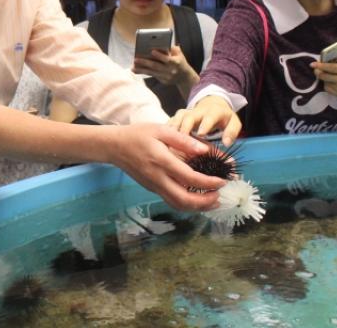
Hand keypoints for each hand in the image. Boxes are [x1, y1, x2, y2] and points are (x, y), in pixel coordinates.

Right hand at [110, 124, 224, 210]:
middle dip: (205, 202)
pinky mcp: (152, 189)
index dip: (208, 183)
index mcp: (161, 161)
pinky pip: (171, 201)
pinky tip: (196, 199)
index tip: (222, 181)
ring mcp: (154, 186)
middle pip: (184, 199)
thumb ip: (183, 140)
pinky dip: (187, 204)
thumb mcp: (161, 130)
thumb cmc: (138, 135)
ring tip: (212, 202)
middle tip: (219, 197)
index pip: (189, 178)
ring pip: (177, 204)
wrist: (114, 146)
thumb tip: (204, 149)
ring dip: (197, 207)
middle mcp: (158, 178)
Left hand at [133, 45, 198, 89]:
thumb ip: (171, 48)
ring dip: (141, 70)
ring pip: (152, 72)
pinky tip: (136, 70)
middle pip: (156, 66)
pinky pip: (152, 75)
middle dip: (145, 63)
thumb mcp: (179, 54)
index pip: (167, 59)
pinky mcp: (163, 81)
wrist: (185, 77)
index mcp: (176, 62)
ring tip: (133, 67)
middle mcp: (171, 70)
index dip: (160, 55)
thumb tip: (160, 43)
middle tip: (135, 59)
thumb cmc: (180, 61)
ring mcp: (167, 77)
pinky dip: (144, 72)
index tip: (152, 51)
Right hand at [171, 95, 241, 145]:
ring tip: (169, 142)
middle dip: (184, 127)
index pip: (209, 116)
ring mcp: (185, 113)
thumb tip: (226, 143)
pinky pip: (170, 123)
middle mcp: (197, 111)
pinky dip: (166, 131)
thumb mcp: (233, 122)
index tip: (202, 134)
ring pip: (177, 119)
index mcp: (213, 111)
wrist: (211, 104)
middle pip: (188, 116)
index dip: (205, 124)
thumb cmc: (222, 117)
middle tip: (182, 140)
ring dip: (173, 130)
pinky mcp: (176, 118)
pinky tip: (163, 141)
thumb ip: (232, 132)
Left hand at [311, 49, 336, 98]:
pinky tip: (329, 80)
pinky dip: (326, 84)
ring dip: (323, 78)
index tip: (312, 64)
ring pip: (325, 82)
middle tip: (315, 69)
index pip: (331, 68)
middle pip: (325, 76)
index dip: (321, 66)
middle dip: (318, 72)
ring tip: (325, 73)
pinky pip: (327, 89)